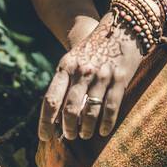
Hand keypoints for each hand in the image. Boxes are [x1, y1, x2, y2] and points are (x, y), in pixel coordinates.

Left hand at [38, 11, 145, 141]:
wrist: (122, 28)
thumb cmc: (95, 50)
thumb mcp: (75, 60)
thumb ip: (66, 84)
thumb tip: (59, 117)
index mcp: (66, 66)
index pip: (51, 99)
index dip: (45, 122)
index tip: (44, 137)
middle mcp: (82, 71)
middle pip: (69, 108)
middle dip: (67, 128)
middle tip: (69, 137)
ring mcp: (101, 75)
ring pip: (90, 111)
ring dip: (85, 128)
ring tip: (84, 134)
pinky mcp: (119, 79)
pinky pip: (110, 107)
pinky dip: (106, 123)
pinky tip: (103, 131)